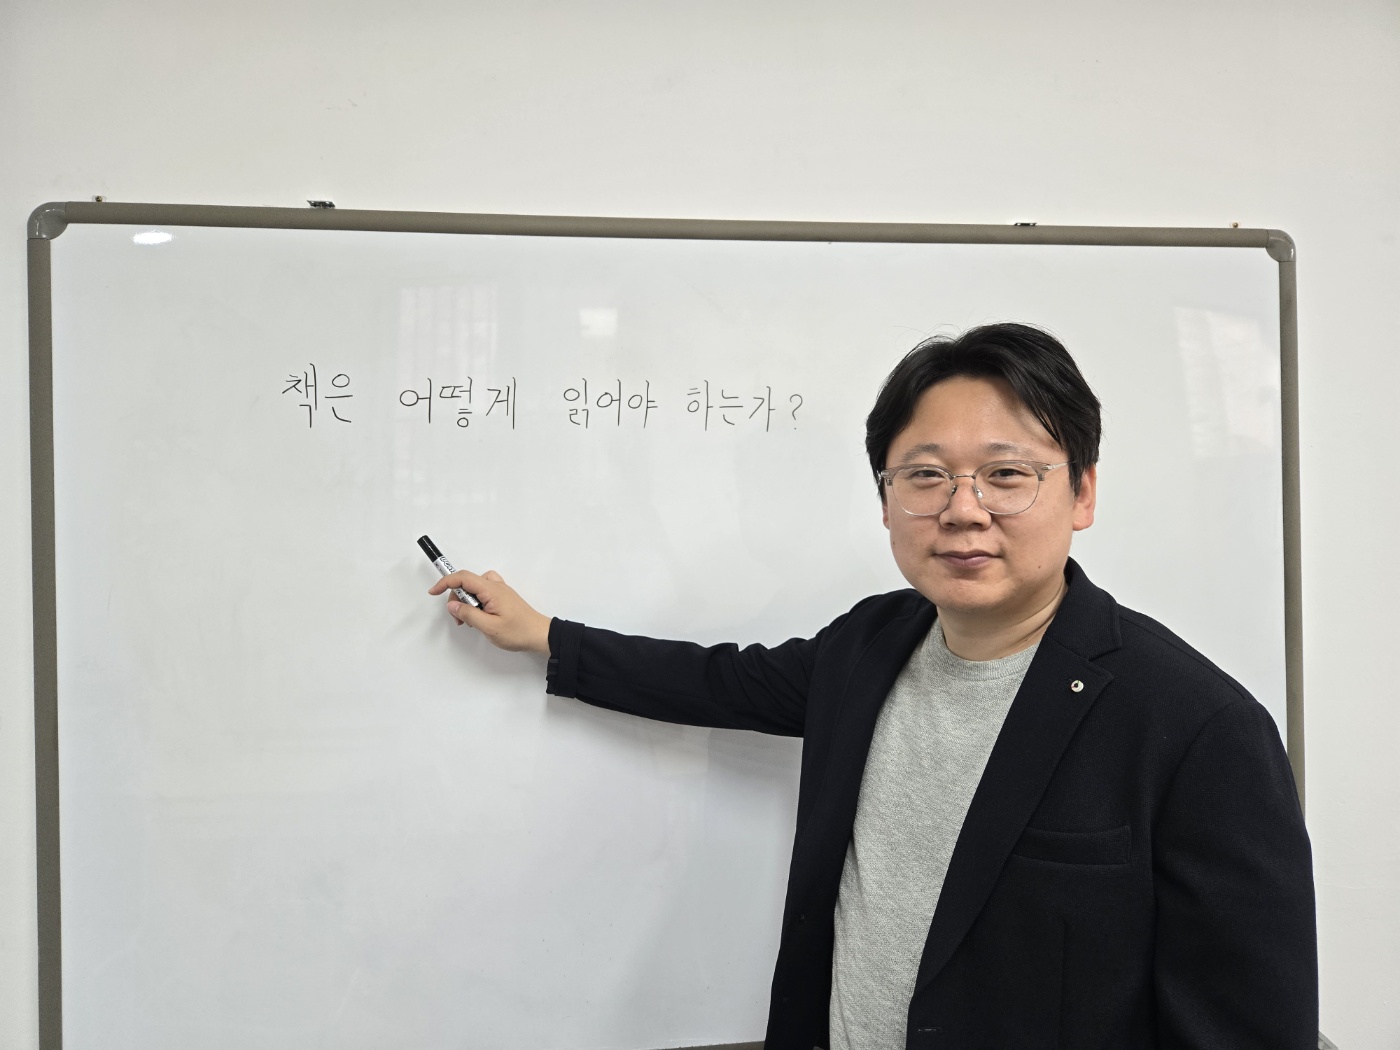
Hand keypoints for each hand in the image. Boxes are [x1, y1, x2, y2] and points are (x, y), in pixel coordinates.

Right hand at [428, 570, 551, 653]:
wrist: (540, 635)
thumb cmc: (519, 631)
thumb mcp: (489, 627)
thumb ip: (468, 614)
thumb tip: (453, 606)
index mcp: (492, 590)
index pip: (463, 577)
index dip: (445, 582)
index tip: (433, 591)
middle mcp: (495, 586)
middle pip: (466, 583)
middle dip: (457, 600)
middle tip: (460, 619)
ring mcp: (500, 591)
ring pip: (474, 588)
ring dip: (467, 602)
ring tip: (472, 620)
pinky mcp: (502, 597)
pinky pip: (483, 592)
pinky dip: (476, 602)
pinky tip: (480, 616)